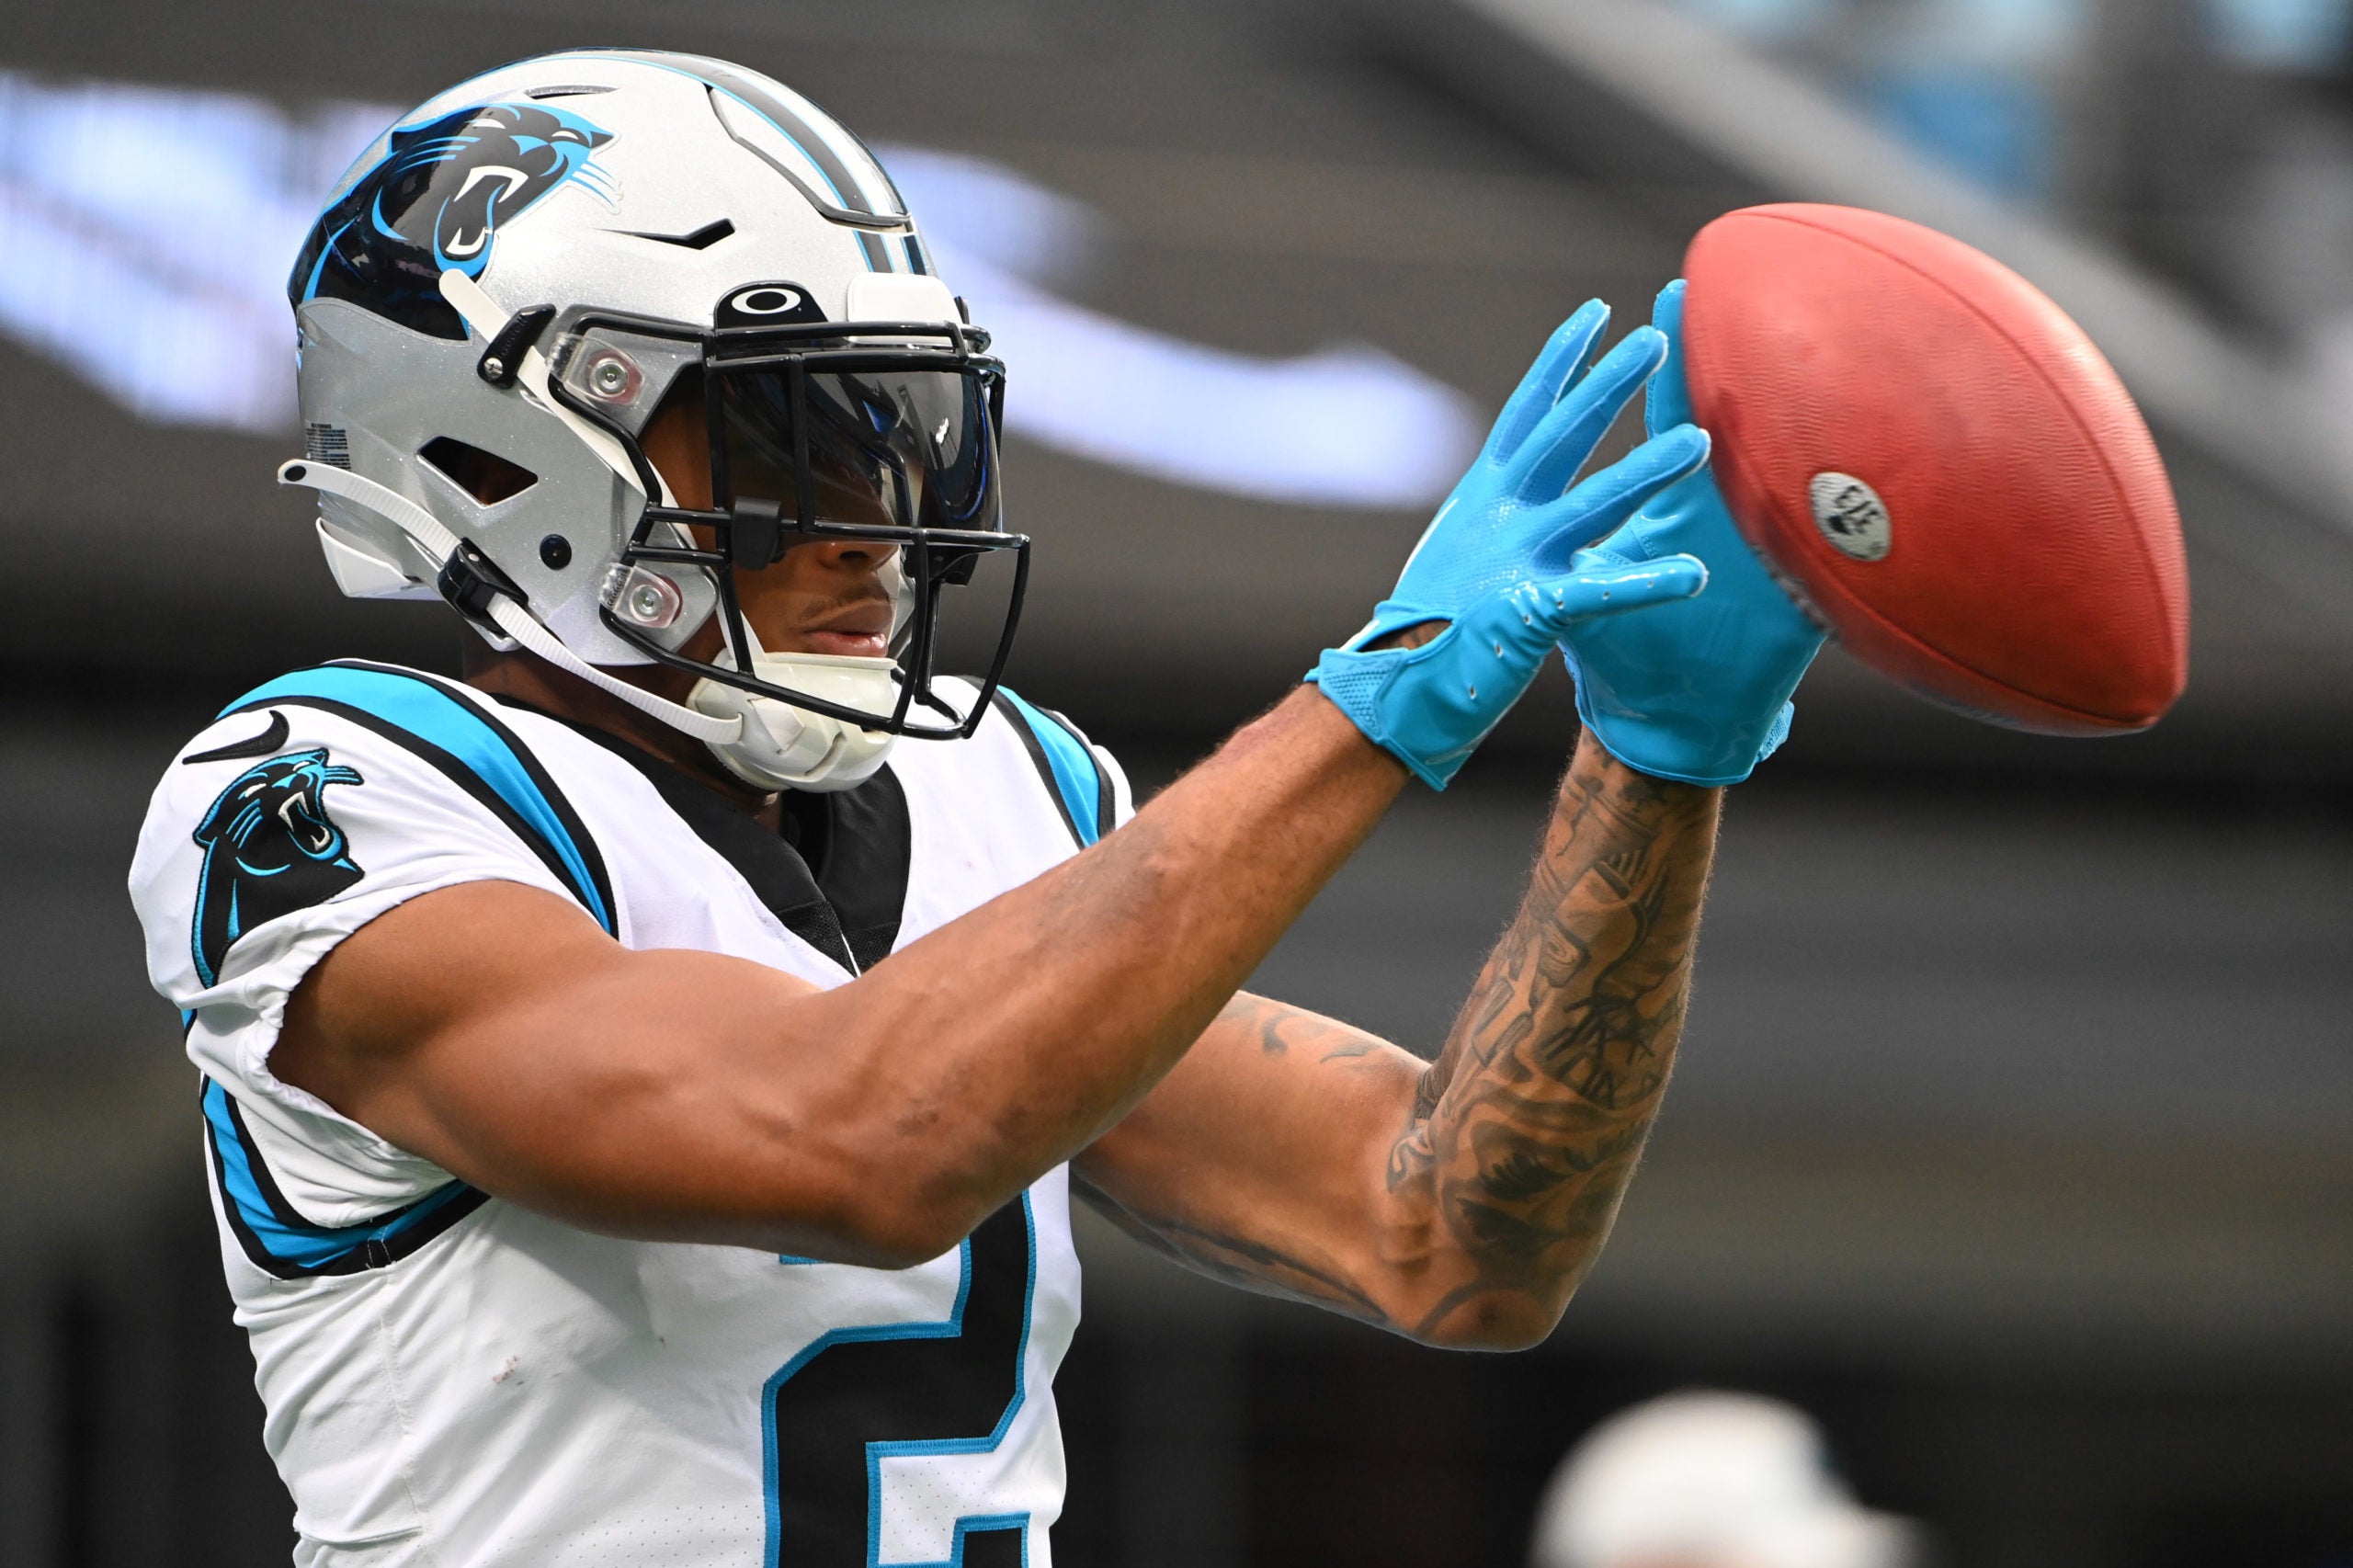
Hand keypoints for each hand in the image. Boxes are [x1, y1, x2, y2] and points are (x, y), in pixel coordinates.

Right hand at [1310, 302, 1710, 788]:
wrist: (1393, 682)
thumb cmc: (1433, 621)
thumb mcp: (1462, 545)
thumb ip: (1498, 508)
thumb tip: (1518, 474)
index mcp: (1484, 495)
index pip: (1527, 413)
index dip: (1561, 363)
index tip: (1595, 315)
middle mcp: (1499, 514)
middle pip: (1562, 436)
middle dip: (1610, 386)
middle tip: (1658, 341)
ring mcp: (1514, 560)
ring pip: (1591, 504)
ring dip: (1646, 474)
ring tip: (1698, 446)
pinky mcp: (1529, 612)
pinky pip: (1599, 595)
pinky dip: (1646, 585)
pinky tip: (1691, 574)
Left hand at [1557, 281, 1826, 785]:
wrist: (1665, 731)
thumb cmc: (1625, 658)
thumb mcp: (1585, 595)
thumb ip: (1565, 546)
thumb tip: (1518, 488)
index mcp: (1666, 508)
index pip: (1666, 420)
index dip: (1667, 362)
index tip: (1667, 296)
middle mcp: (1721, 519)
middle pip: (1727, 432)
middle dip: (1727, 371)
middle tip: (1736, 303)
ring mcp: (1763, 558)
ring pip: (1785, 486)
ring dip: (1790, 443)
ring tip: (1799, 384)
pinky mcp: (1797, 608)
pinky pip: (1829, 571)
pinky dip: (1847, 544)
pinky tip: (1864, 504)